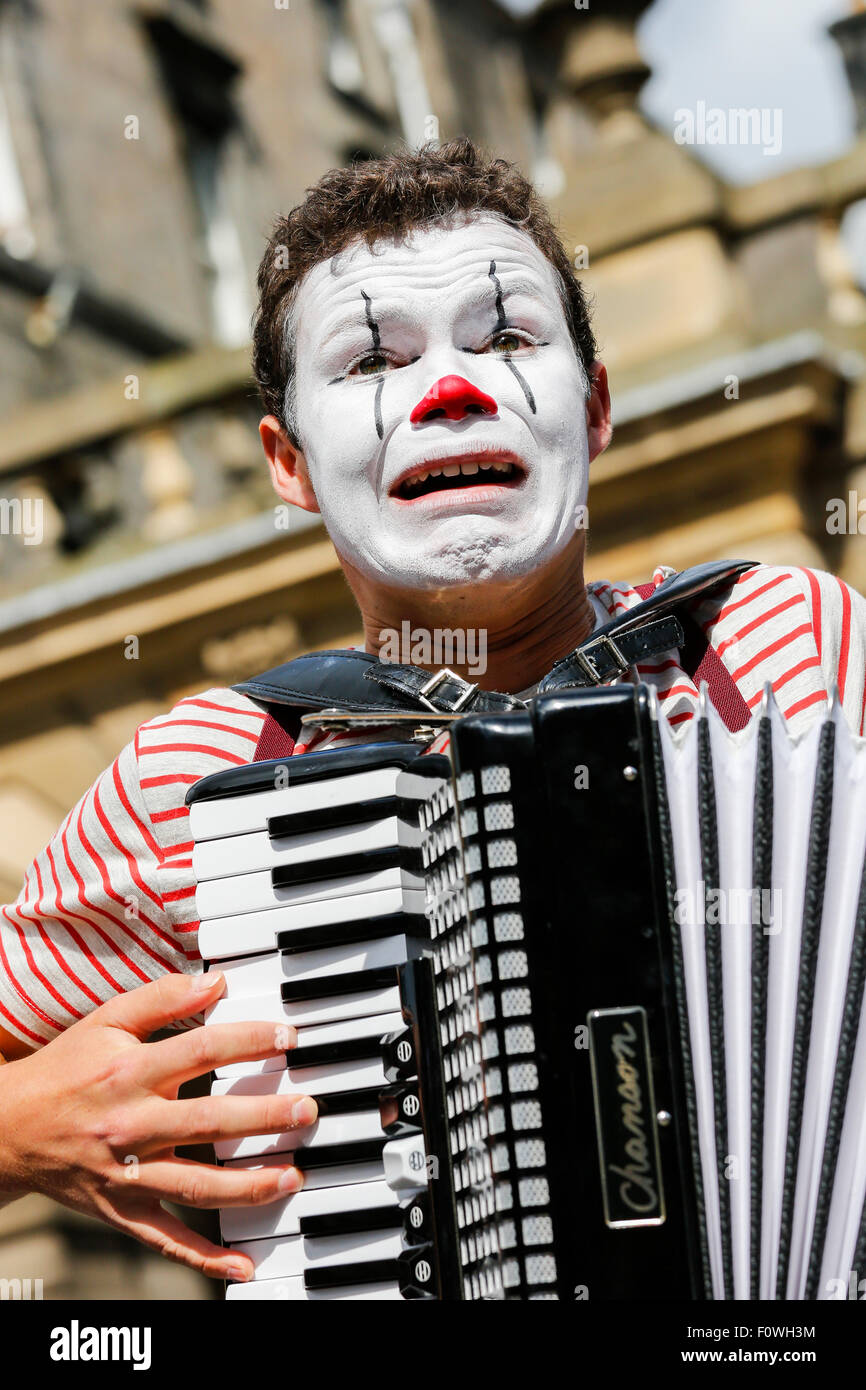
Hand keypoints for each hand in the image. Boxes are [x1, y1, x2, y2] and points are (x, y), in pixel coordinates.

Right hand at [0, 970, 317, 1281]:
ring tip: (292, 1176)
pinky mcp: (122, 1210)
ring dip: (249, 1185)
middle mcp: (131, 1124)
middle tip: (306, 1111)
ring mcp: (127, 1173)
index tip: (289, 1037)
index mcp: (130, 1071)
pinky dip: (205, 1258)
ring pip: (197, 1185)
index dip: (251, 1040)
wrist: (8, 1128)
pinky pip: (167, 1240)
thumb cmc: (64, 1070)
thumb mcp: (106, 1021)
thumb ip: (162, 998)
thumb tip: (216, 982)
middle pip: (209, 1120)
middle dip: (264, 1116)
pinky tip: (242, 1265)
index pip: (203, 1050)